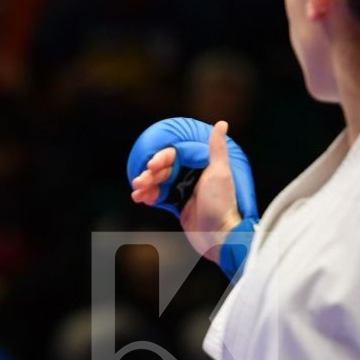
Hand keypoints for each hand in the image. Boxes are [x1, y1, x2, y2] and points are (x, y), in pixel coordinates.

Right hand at [128, 118, 257, 261]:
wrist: (220, 236)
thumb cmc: (222, 204)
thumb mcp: (220, 173)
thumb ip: (217, 149)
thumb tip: (221, 124)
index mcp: (202, 166)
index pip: (176, 156)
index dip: (162, 159)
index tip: (152, 166)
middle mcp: (193, 176)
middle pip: (165, 169)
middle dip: (150, 174)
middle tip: (140, 181)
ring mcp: (185, 191)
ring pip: (160, 183)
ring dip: (146, 185)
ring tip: (137, 191)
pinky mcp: (179, 206)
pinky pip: (160, 197)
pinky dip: (149, 196)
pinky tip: (140, 198)